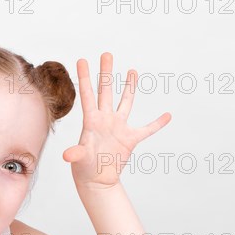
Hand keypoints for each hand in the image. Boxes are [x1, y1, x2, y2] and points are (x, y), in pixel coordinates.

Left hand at [63, 53, 171, 188]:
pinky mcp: (130, 139)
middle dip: (106, 72)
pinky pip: (147, 129)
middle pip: (106, 91)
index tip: (82, 59)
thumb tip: (67, 156)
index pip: (88, 95)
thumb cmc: (84, 169)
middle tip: (106, 54)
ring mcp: (118, 127)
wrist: (97, 181)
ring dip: (129, 87)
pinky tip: (167, 115)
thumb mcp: (79, 160)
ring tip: (132, 70)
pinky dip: (157, 123)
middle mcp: (105, 120)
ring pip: (126, 102)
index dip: (85, 77)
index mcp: (91, 121)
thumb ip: (75, 154)